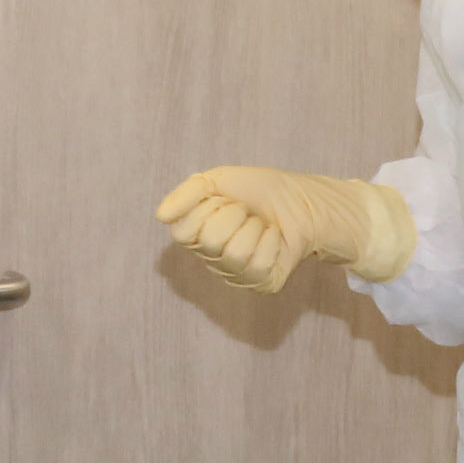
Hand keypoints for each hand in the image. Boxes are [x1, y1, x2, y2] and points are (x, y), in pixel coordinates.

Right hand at [152, 167, 414, 293]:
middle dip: (233, 215)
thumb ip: (187, 194)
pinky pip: (258, 263)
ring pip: (234, 253)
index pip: (183, 231)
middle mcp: (212, 259)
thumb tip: (161, 215)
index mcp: (196, 235)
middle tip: (247, 212)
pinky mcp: (263, 282)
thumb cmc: (261, 190)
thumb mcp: (218, 180)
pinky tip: (276, 239)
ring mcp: (237, 275)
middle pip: (210, 240)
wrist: (303, 199)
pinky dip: (272, 241)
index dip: (207, 208)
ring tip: (263, 225)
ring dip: (254, 228)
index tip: (225, 200)